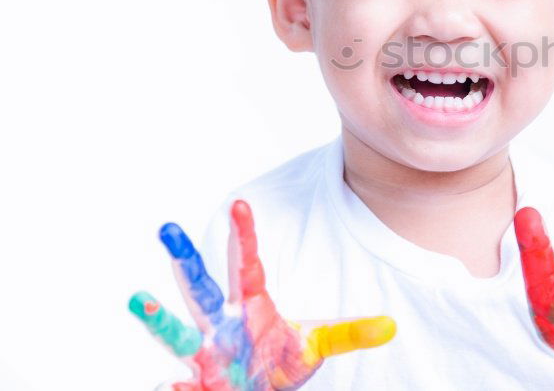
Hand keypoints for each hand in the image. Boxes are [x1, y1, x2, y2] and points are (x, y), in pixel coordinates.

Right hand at [129, 200, 395, 389]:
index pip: (246, 264)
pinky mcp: (199, 386)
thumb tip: (392, 326)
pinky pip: (182, 387)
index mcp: (249, 305)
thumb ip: (349, 334)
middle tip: (167, 227)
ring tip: (141, 299)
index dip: (244, 235)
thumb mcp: (316, 346)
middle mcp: (221, 324)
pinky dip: (175, 388)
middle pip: (200, 286)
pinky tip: (169, 386)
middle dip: (185, 259)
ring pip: (178, 332)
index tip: (241, 202)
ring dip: (159, 317)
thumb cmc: (278, 362)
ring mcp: (206, 355)